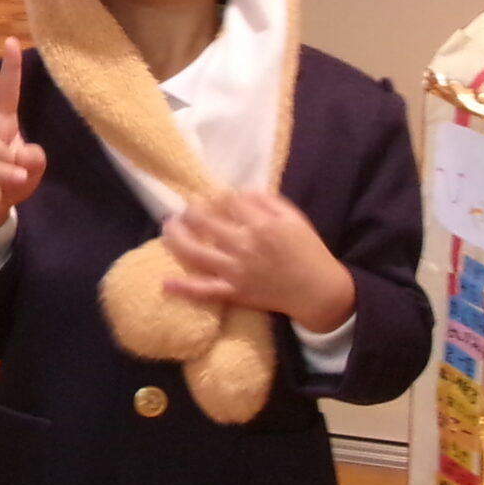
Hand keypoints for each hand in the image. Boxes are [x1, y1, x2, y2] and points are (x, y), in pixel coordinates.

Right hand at [0, 42, 45, 233]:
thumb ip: (35, 159)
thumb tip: (25, 153)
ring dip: (5, 157)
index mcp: (2, 123)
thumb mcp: (32, 169)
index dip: (10, 68)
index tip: (11, 41)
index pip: (7, 92)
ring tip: (21, 174)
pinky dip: (5, 172)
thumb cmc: (10, 180)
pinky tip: (19, 178)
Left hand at [161, 190, 354, 331]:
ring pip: (195, 252)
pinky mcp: (233, 293)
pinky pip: (204, 291)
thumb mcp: (293, 218)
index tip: (213, 198)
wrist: (318, 290)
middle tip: (186, 208)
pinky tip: (165, 283)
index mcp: (260, 225)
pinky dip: (184, 289)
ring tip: (167, 226)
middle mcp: (243, 246)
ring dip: (175, 237)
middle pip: (203, 221)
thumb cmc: (307, 251)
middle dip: (190, 210)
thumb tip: (238, 192)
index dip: (217, 196)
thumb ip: (266, 201)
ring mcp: (235, 271)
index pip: (227, 201)